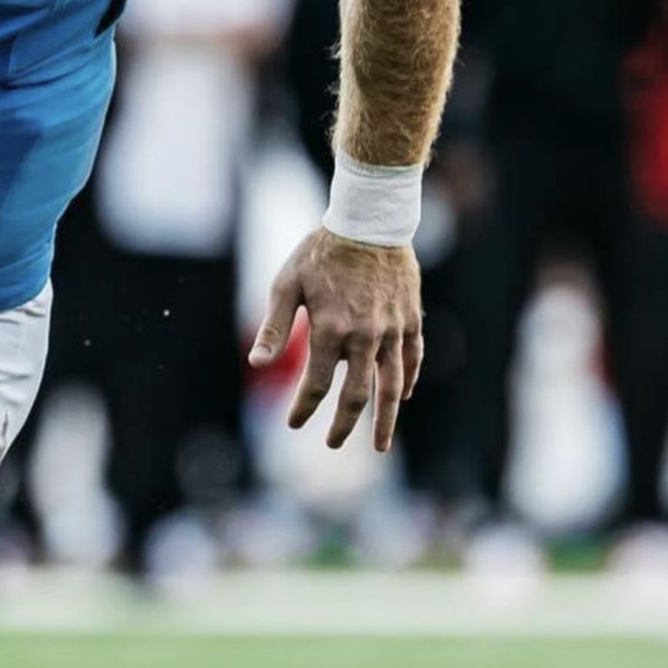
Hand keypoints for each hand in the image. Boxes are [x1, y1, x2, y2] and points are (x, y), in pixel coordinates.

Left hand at [249, 227, 421, 451]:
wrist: (370, 221)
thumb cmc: (321, 251)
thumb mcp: (287, 284)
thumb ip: (275, 327)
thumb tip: (256, 363)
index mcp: (331, 330)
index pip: (317, 384)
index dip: (304, 407)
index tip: (295, 423)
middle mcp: (364, 336)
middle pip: (356, 395)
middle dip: (343, 425)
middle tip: (334, 446)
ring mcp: (392, 330)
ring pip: (392, 386)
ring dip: (386, 419)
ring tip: (381, 445)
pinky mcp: (410, 319)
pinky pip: (412, 359)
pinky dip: (407, 382)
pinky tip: (401, 398)